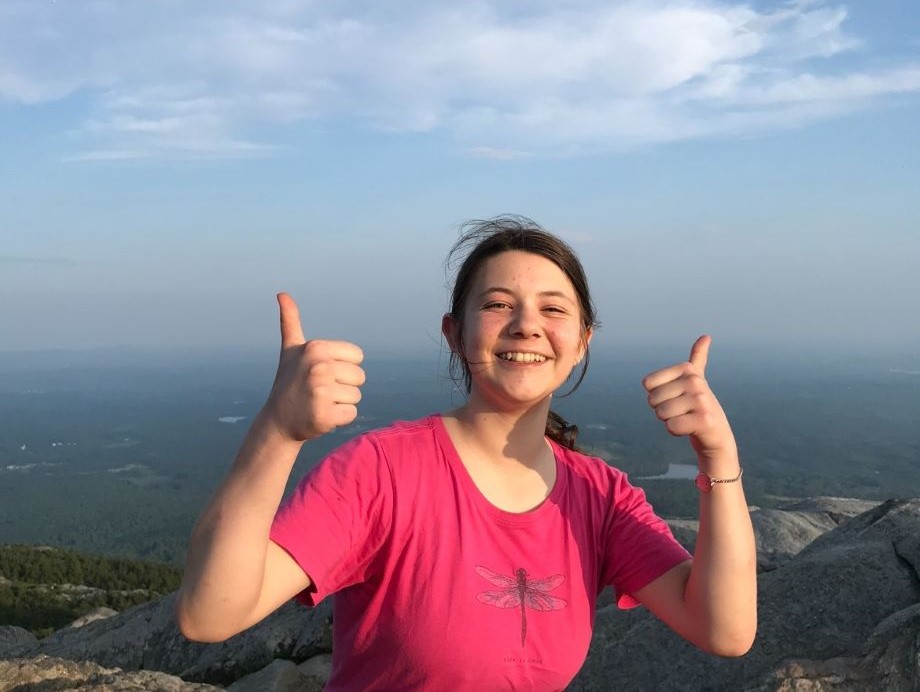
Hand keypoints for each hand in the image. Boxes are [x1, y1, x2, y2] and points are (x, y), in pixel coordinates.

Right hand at [263, 292, 365, 441]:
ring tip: (319, 402)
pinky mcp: (324, 415)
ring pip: (356, 396)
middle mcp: (318, 367)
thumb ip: (290, 321)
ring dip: (341, 402)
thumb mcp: (290, 350)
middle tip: (320, 390)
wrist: (277, 421)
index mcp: (316, 348)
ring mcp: (321, 392)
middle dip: (343, 386)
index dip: (344, 367)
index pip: (358, 356)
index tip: (322, 372)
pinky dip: (339, 419)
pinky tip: (321, 416)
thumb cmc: (289, 382)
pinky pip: (351, 414)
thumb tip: (282, 293)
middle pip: (359, 377)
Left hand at [642, 336, 736, 463]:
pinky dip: (676, 431)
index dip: (656, 395)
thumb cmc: (698, 406)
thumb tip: (706, 336)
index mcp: (688, 370)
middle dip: (662, 410)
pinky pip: (671, 426)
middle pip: (653, 399)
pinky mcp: (704, 420)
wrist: (716, 433)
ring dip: (669, 421)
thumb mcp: (695, 380)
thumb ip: (697, 358)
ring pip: (661, 413)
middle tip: (680, 411)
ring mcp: (702, 401)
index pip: (648, 383)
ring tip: (686, 418)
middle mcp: (696, 382)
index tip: (674, 397)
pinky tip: (690, 429)